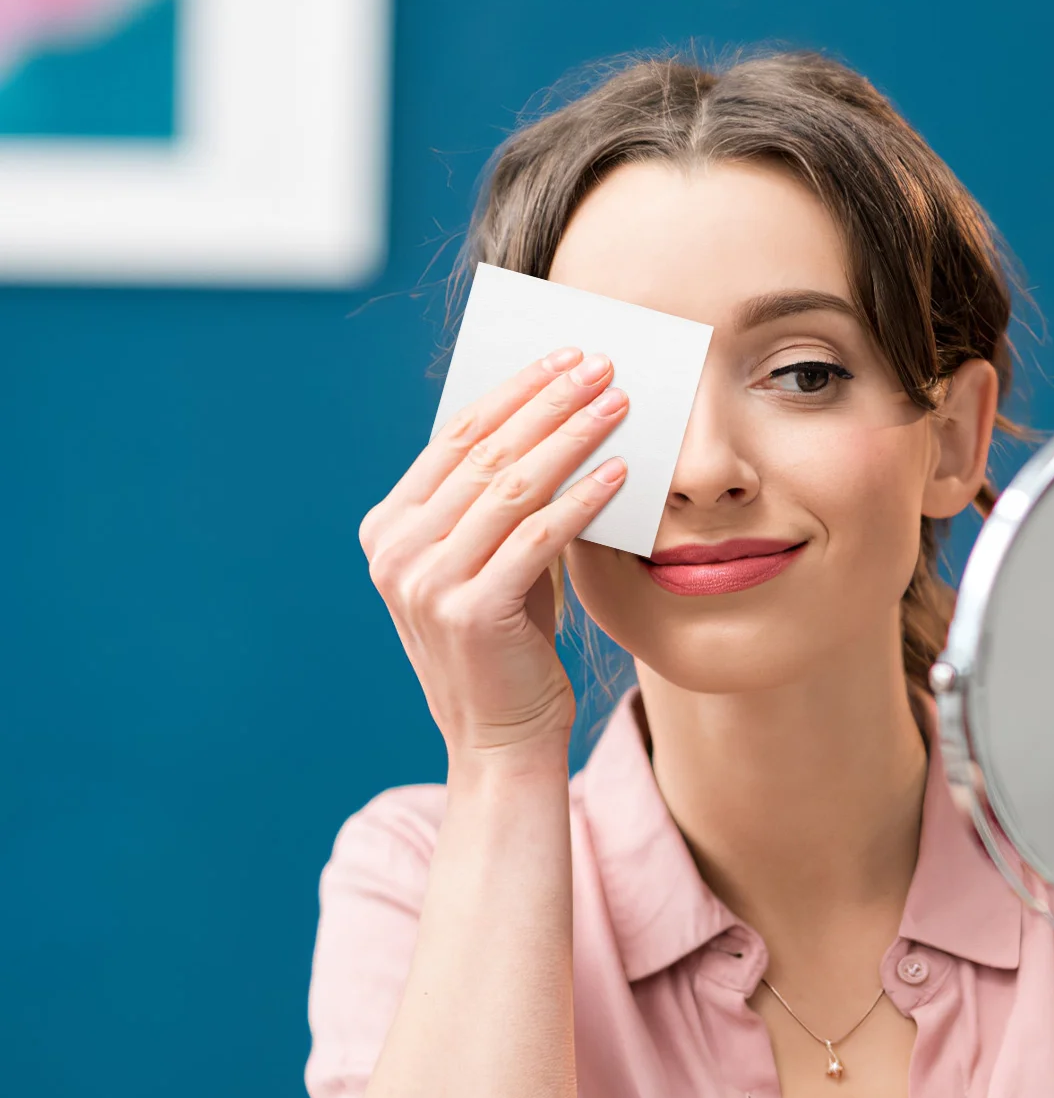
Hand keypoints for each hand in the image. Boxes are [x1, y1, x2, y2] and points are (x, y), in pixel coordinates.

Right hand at [357, 347, 629, 767]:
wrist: (500, 740)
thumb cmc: (507, 646)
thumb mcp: (489, 563)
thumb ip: (498, 504)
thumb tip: (554, 421)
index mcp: (389, 528)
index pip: (454, 437)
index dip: (513, 391)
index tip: (564, 357)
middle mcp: (396, 551)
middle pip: (484, 452)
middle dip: (549, 401)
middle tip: (601, 365)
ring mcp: (426, 583)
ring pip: (511, 486)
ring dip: (571, 436)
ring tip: (618, 404)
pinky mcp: (471, 612)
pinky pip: (537, 537)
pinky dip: (582, 500)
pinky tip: (620, 474)